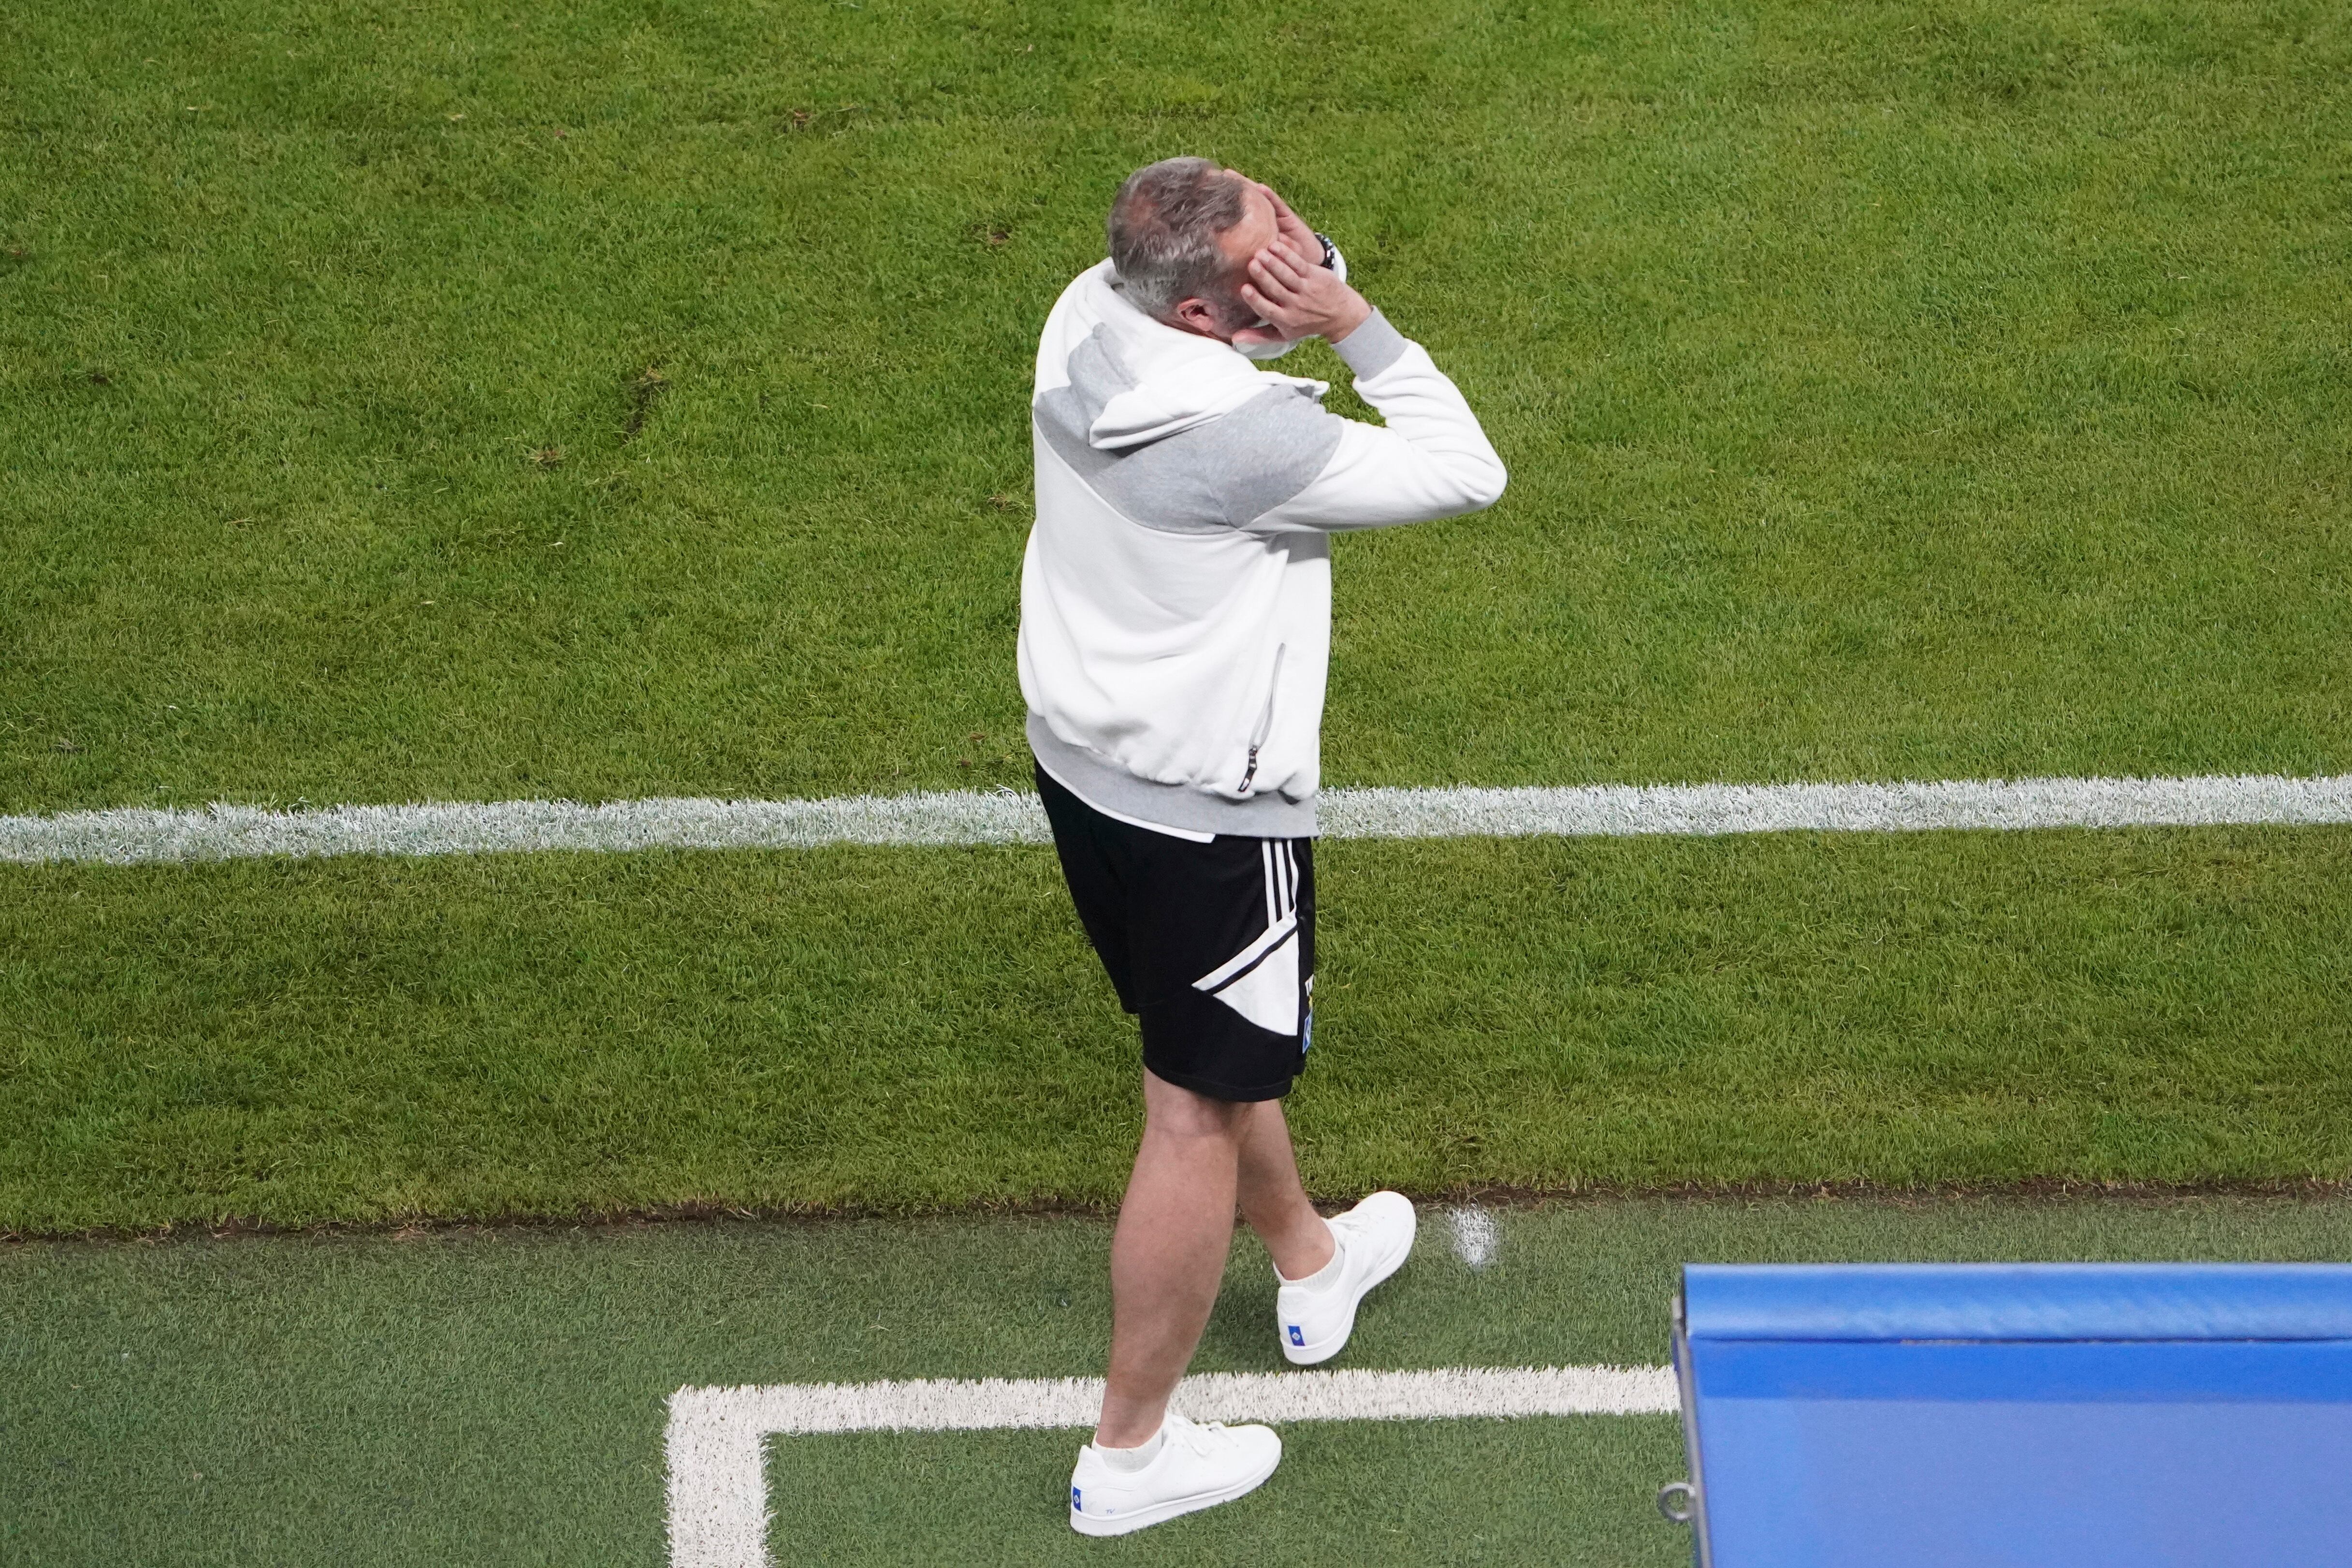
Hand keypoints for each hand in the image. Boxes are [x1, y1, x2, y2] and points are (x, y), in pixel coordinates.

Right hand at [1236, 234, 1371, 345]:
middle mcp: (1296, 305)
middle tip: (1251, 263)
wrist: (1339, 314)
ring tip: (1260, 252)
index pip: (1268, 310)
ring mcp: (1306, 289)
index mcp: (1286, 320)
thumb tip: (1234, 338)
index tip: (1244, 288)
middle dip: (1263, 276)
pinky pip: (1298, 263)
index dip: (1256, 299)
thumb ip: (1259, 336)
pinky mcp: (1315, 275)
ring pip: (1287, 275)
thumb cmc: (1305, 323)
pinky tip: (1275, 246)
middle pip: (1276, 289)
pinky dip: (1287, 254)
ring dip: (1273, 262)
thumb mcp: (1284, 334)